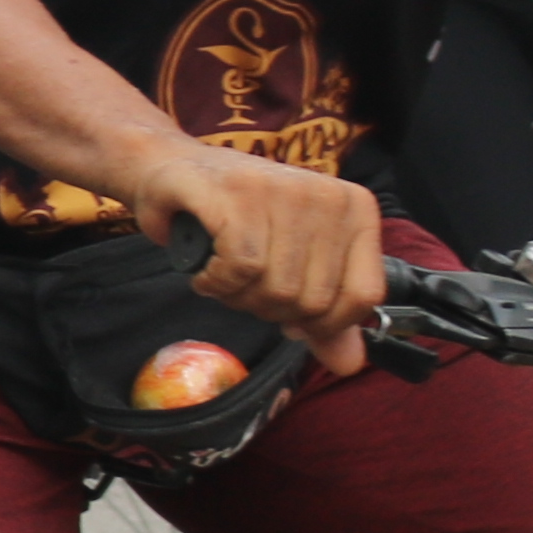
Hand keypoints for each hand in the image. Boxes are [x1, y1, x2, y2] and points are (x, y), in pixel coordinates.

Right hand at [130, 145, 384, 375]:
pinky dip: (217, 284)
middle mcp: (327, 196)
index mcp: (355, 210)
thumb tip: (348, 364)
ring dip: (238, 298)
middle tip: (244, 289)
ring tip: (223, 277)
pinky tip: (206, 273)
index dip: (323, 324)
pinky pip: (241, 268)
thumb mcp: (291, 261)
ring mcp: (284, 191)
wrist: (169, 168)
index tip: (290, 319)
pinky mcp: (238, 193)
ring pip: (277, 287)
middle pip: (313, 299)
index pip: (362, 294)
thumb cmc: (235, 217)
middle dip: (270, 310)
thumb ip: (323, 313)